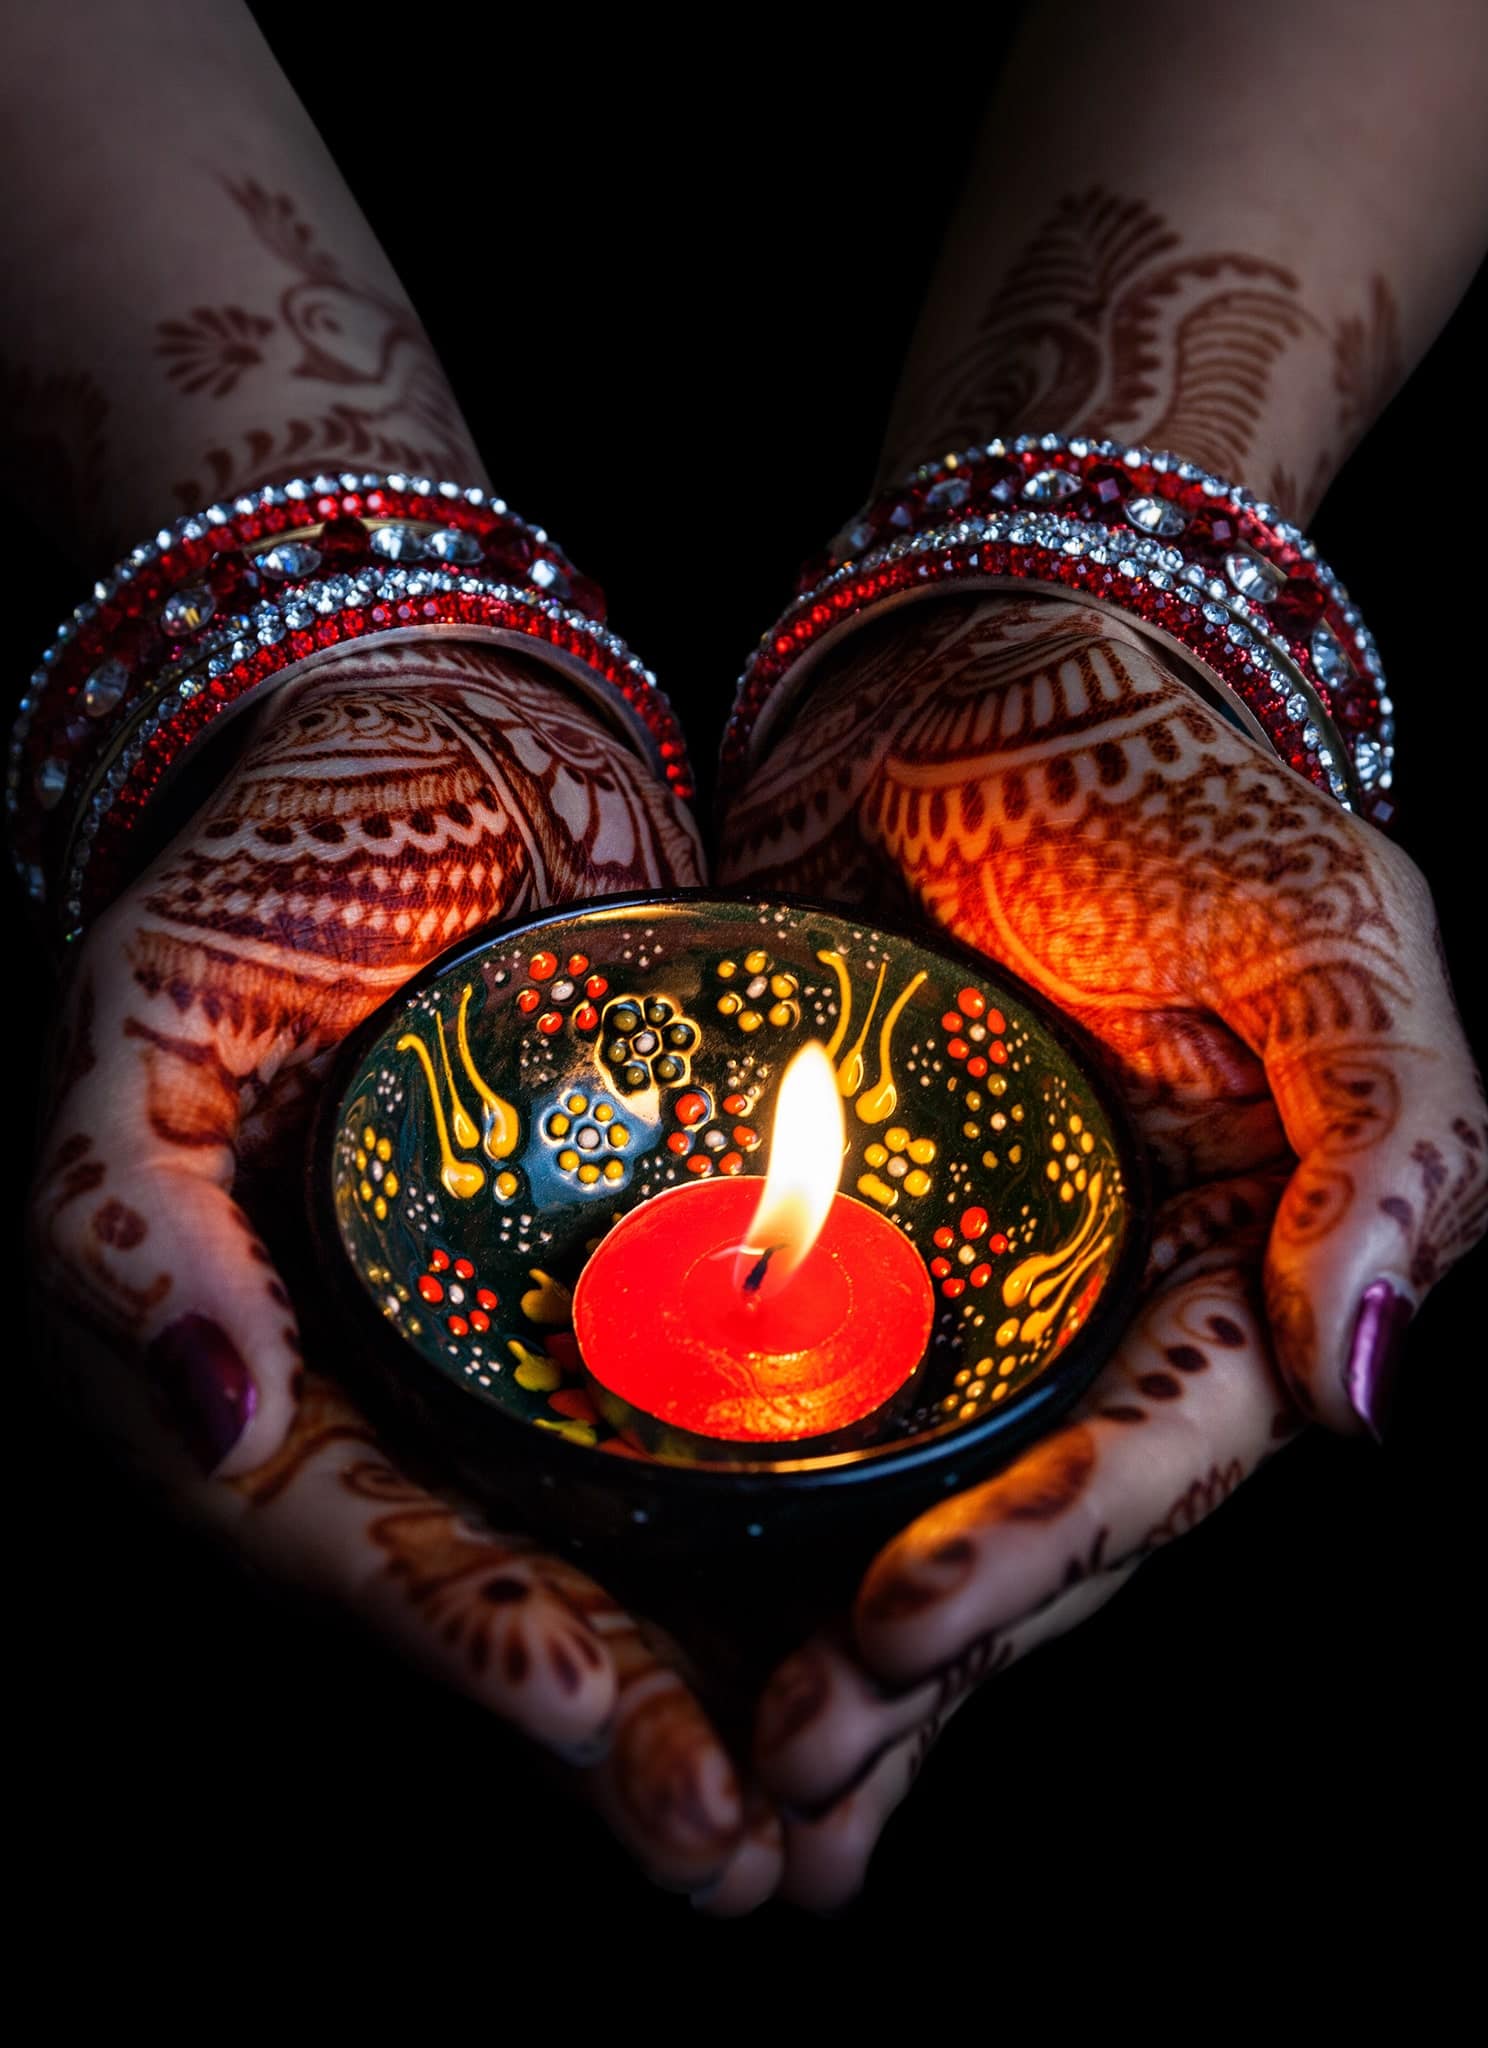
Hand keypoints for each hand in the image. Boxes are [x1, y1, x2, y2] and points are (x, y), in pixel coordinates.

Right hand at [30, 636, 779, 1907]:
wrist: (430, 739)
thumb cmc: (267, 865)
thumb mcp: (148, 1021)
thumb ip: (123, 1221)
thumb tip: (212, 1419)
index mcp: (240, 1360)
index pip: (360, 1538)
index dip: (481, 1642)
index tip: (616, 1725)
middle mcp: (381, 1387)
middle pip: (504, 1587)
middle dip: (625, 1731)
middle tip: (758, 1850)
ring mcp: (511, 1344)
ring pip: (615, 1547)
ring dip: (719, 1677)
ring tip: (838, 1803)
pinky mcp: (623, 1278)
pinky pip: (697, 1429)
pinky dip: (776, 1531)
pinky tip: (874, 1613)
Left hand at [721, 592, 1485, 1907]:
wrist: (977, 670)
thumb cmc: (1164, 785)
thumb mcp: (1326, 931)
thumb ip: (1386, 1140)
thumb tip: (1373, 1384)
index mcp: (1233, 1261)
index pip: (1149, 1449)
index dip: (1041, 1549)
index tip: (904, 1627)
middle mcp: (1096, 1305)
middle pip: (1015, 1517)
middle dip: (914, 1663)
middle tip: (790, 1779)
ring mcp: (956, 1286)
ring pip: (897, 1504)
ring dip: (828, 1653)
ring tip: (736, 1784)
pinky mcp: (826, 1243)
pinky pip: (783, 1401)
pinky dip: (736, 1519)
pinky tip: (666, 1627)